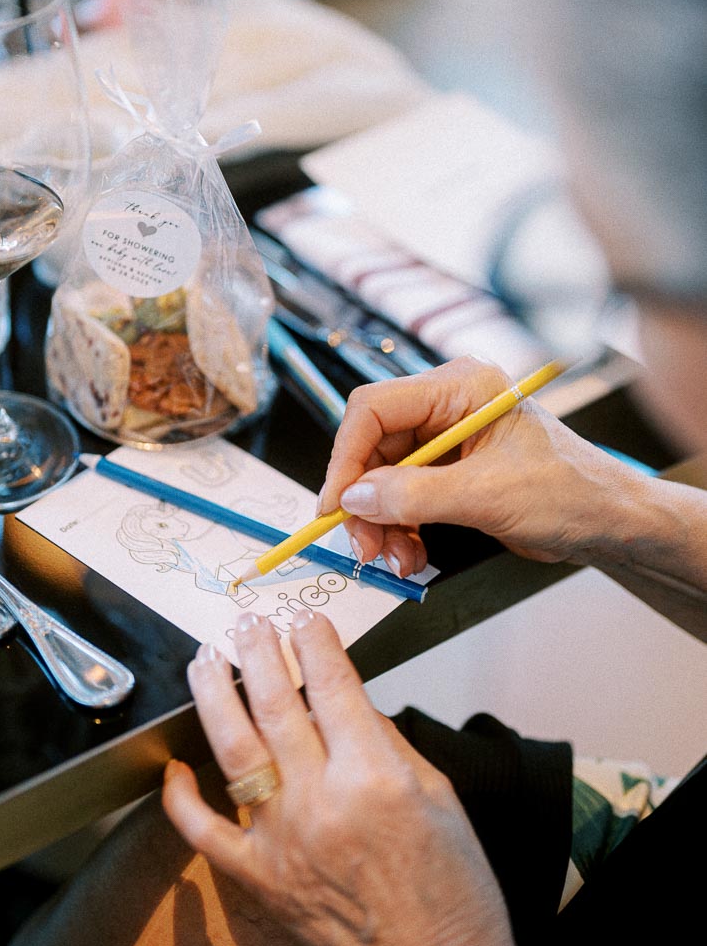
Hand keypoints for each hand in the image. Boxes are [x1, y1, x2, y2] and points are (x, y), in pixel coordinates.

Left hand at [163, 611, 548, 945]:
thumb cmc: (450, 886)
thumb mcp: (437, 791)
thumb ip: (385, 738)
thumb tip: (343, 696)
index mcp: (374, 774)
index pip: (331, 682)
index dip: (312, 639)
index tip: (303, 618)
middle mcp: (322, 800)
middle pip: (274, 701)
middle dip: (258, 649)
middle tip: (249, 622)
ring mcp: (282, 837)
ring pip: (233, 746)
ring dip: (215, 692)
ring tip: (207, 658)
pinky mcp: (259, 875)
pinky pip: (204, 829)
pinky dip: (181, 796)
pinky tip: (175, 763)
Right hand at [319, 355, 640, 576]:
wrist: (609, 523)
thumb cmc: (571, 493)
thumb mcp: (488, 495)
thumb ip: (415, 495)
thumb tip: (355, 499)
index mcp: (460, 387)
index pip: (375, 408)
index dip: (347, 457)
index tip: (336, 504)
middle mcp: (448, 404)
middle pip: (374, 446)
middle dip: (365, 501)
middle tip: (365, 545)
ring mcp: (447, 438)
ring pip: (383, 477)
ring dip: (382, 522)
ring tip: (396, 558)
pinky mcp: (450, 470)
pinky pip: (404, 495)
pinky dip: (400, 527)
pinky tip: (411, 554)